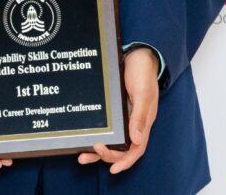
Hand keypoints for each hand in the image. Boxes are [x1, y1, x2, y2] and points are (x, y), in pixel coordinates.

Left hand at [79, 46, 158, 172]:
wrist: (136, 56)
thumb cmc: (143, 73)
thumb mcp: (143, 94)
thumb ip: (140, 116)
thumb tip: (137, 139)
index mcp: (144, 122)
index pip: (137, 149)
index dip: (126, 161)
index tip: (113, 169)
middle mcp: (133, 123)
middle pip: (122, 149)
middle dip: (107, 156)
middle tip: (91, 151)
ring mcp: (123, 118)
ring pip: (111, 142)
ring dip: (97, 152)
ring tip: (82, 156)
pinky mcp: (114, 112)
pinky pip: (105, 129)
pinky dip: (94, 136)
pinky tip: (84, 139)